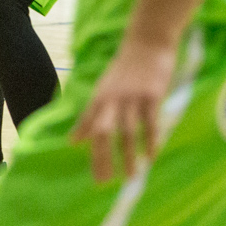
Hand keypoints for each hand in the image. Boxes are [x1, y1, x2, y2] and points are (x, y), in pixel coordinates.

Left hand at [71, 38, 177, 181]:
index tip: (91, 173)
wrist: (147, 43)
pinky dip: (150, 141)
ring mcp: (132, 97)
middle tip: (104, 182)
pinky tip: (151, 157)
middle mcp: (112, 99)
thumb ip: (90, 116)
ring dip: (128, 156)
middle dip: (103, 158)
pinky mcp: (151, 95)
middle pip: (103, 132)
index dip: (88, 152)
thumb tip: (73, 141)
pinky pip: (150, 122)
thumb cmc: (125, 69)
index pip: (89, 127)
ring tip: (130, 177)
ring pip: (127, 131)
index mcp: (99, 98)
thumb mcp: (103, 90)